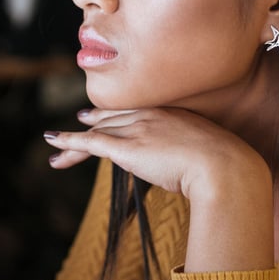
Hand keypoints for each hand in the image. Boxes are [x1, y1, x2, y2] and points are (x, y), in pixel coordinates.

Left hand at [45, 107, 268, 200]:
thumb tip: (190, 165)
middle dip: (93, 122)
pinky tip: (53, 144)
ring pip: (98, 131)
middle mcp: (149, 115)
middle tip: (79, 121)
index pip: (133, 112)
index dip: (115, 114)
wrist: (224, 167)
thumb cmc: (224, 165)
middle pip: (112, 118)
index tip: (102, 114)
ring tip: (55, 144)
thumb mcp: (207, 151)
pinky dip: (69, 143)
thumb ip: (193, 151)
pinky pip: (90, 143)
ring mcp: (137, 130)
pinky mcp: (127, 148)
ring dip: (74, 140)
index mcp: (169, 112)